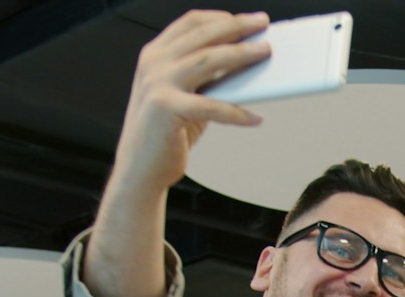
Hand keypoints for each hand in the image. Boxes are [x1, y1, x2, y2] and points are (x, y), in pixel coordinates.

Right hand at [108, 11, 271, 197]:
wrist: (139, 170)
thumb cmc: (164, 133)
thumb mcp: (183, 95)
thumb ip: (204, 77)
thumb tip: (242, 62)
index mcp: (154, 55)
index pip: (190, 23)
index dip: (221, 17)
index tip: (247, 20)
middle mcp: (153, 64)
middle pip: (203, 35)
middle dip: (237, 27)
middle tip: (262, 25)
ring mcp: (158, 84)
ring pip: (208, 59)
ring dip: (241, 54)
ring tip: (264, 53)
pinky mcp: (167, 109)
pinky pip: (211, 106)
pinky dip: (236, 112)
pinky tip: (255, 118)